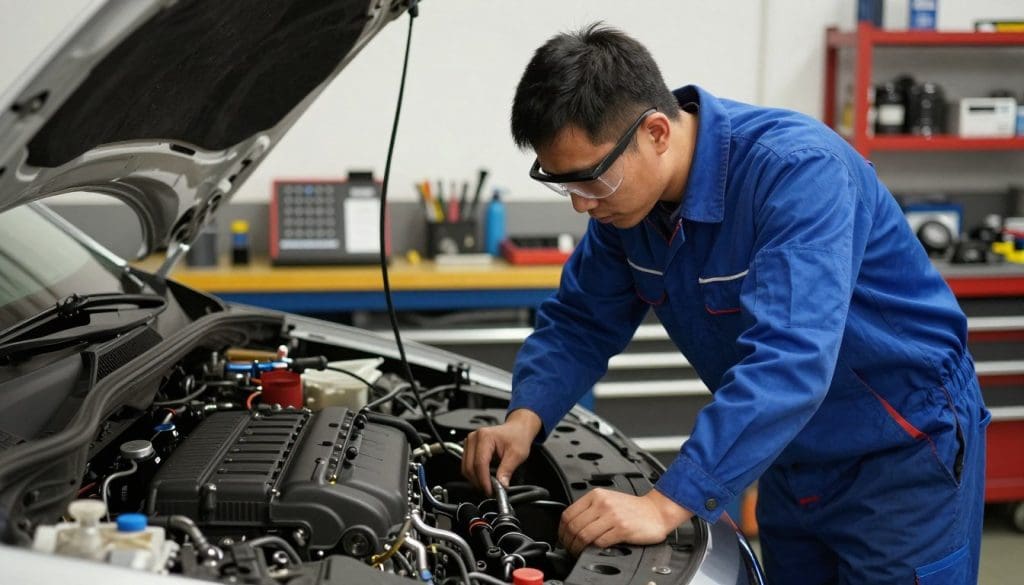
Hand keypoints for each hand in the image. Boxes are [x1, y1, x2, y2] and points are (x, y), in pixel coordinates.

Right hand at [461, 409, 541, 494]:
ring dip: (475, 480)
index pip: (480, 463)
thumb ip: (507, 470)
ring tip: (489, 485)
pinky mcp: (469, 448)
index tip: (491, 491)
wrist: (517, 430)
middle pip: (469, 467)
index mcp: (485, 437)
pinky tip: (485, 478)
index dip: (484, 480)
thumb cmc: (517, 437)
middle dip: (479, 482)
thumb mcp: (517, 454)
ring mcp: (469, 442)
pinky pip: (467, 466)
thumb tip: (501, 485)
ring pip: (466, 468)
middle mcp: (474, 438)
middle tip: (491, 491)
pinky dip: (474, 474)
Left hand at [559, 488, 692, 555]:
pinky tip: (594, 551)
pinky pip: (600, 542)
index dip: (561, 530)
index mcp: (596, 495)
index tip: (563, 539)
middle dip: (568, 542)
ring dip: (578, 548)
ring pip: (584, 535)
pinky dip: (593, 549)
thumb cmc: (633, 508)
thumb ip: (590, 509)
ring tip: (579, 552)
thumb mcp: (608, 500)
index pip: (568, 514)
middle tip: (569, 549)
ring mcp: (612, 516)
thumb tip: (571, 526)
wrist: (657, 511)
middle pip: (574, 526)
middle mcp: (603, 503)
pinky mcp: (622, 529)